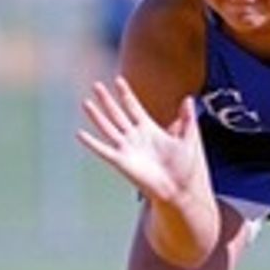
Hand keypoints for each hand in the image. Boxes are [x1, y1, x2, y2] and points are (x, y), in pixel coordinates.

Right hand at [77, 76, 202, 206]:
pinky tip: (80, 134)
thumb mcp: (187, 139)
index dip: (126, 93)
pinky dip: (92, 143)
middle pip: (117, 113)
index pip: (134, 106)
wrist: (178, 189)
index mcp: (149, 129)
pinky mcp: (121, 161)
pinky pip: (103, 150)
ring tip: (86, 103)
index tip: (119, 80)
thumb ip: (187, 119)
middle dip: (107, 99)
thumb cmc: (184, 167)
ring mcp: (127, 148)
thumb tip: (188, 98)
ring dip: (97, 116)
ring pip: (108, 127)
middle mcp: (135, 136)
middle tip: (97, 85)